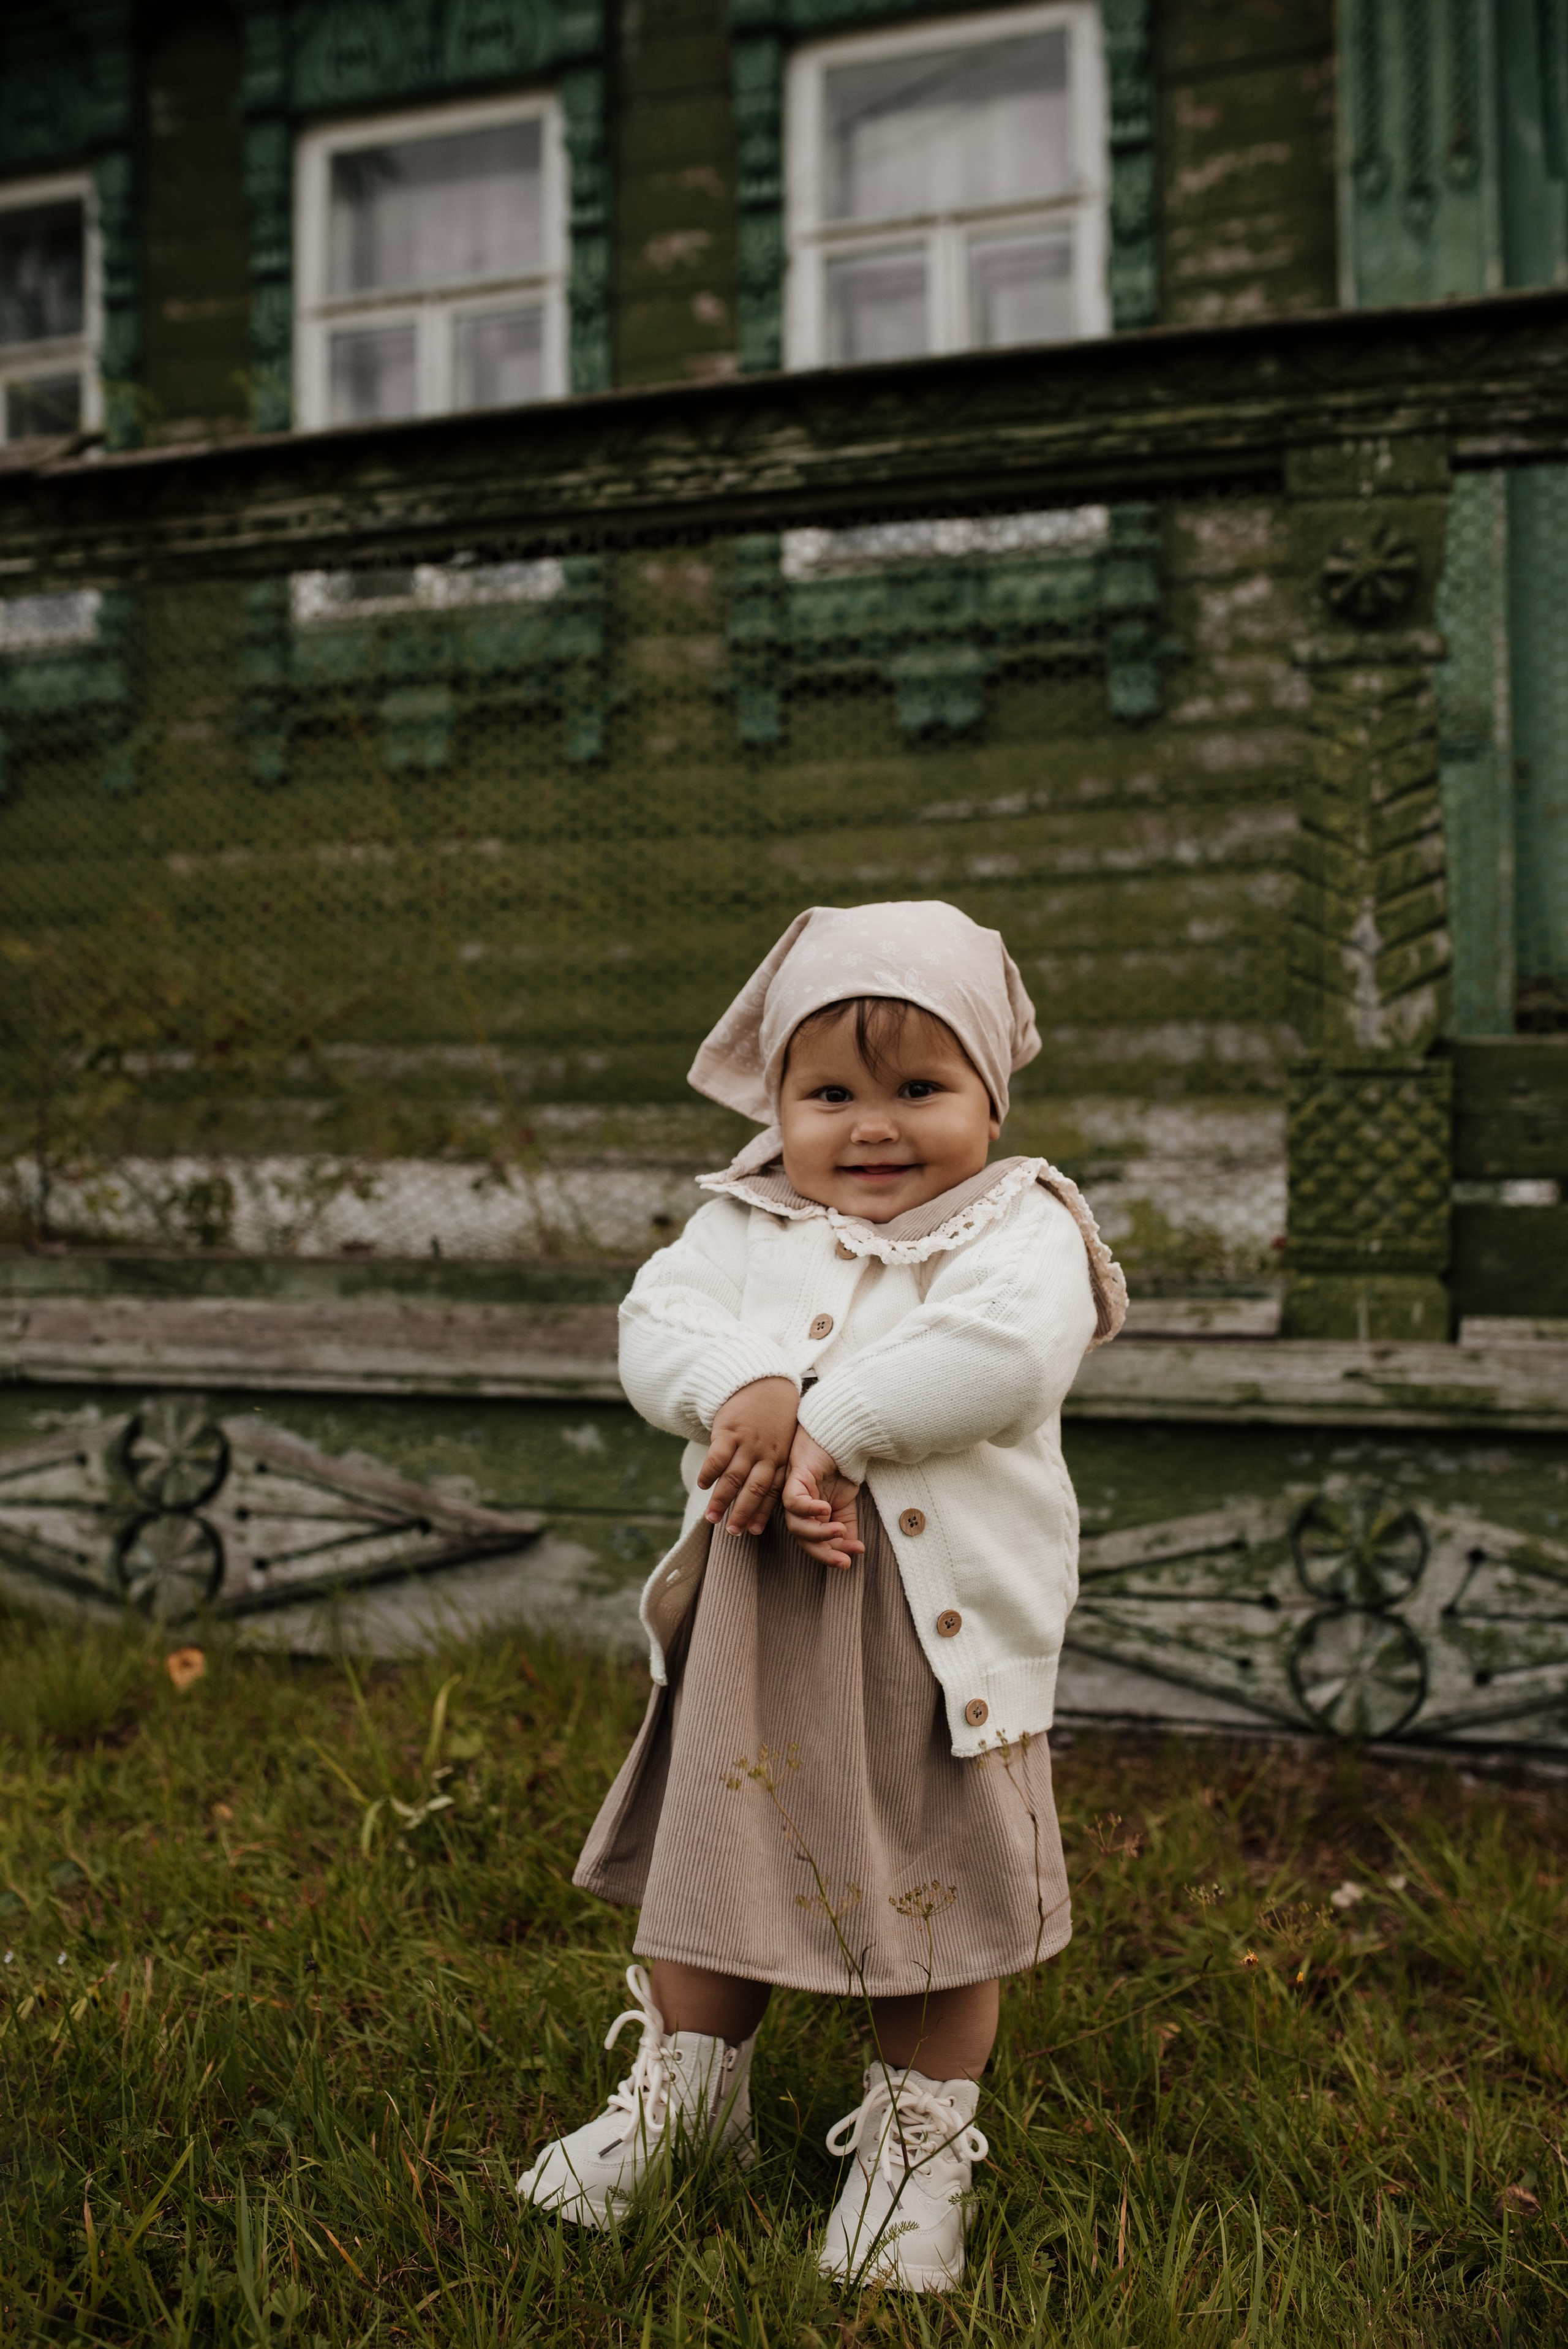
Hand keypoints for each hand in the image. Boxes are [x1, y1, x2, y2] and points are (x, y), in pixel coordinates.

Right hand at [697, 1377, 797, 1535]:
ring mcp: (747, 1442)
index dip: (762, 1513)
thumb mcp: (782, 1441)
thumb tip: (761, 1496)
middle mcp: (766, 1454)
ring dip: (722, 1499)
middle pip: (754, 1489)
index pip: (771, 1492)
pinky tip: (702, 1485)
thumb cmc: (773, 1416)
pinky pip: (718, 1455)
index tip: (753, 1532)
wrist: (764, 1381)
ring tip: (711, 1518)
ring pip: (734, 1477)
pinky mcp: (730, 1430)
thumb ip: (774, 1466)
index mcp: (780, 1459)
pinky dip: (710, 1472)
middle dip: (743, 1513)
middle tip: (732, 1532)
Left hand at [782, 1430, 863, 1570]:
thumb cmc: (841, 1469)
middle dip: (823, 1553)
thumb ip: (847, 1529)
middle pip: (801, 1539)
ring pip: (795, 1524)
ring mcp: (794, 1493)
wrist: (843, 1438)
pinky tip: (826, 1509)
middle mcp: (797, 1507)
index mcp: (809, 1516)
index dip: (829, 1555)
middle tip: (844, 1561)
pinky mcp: (794, 1478)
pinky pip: (792, 1501)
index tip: (850, 1562)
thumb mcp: (847, 1505)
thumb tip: (853, 1552)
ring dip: (818, 1533)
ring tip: (840, 1531)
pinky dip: (807, 1509)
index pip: (812, 1543)